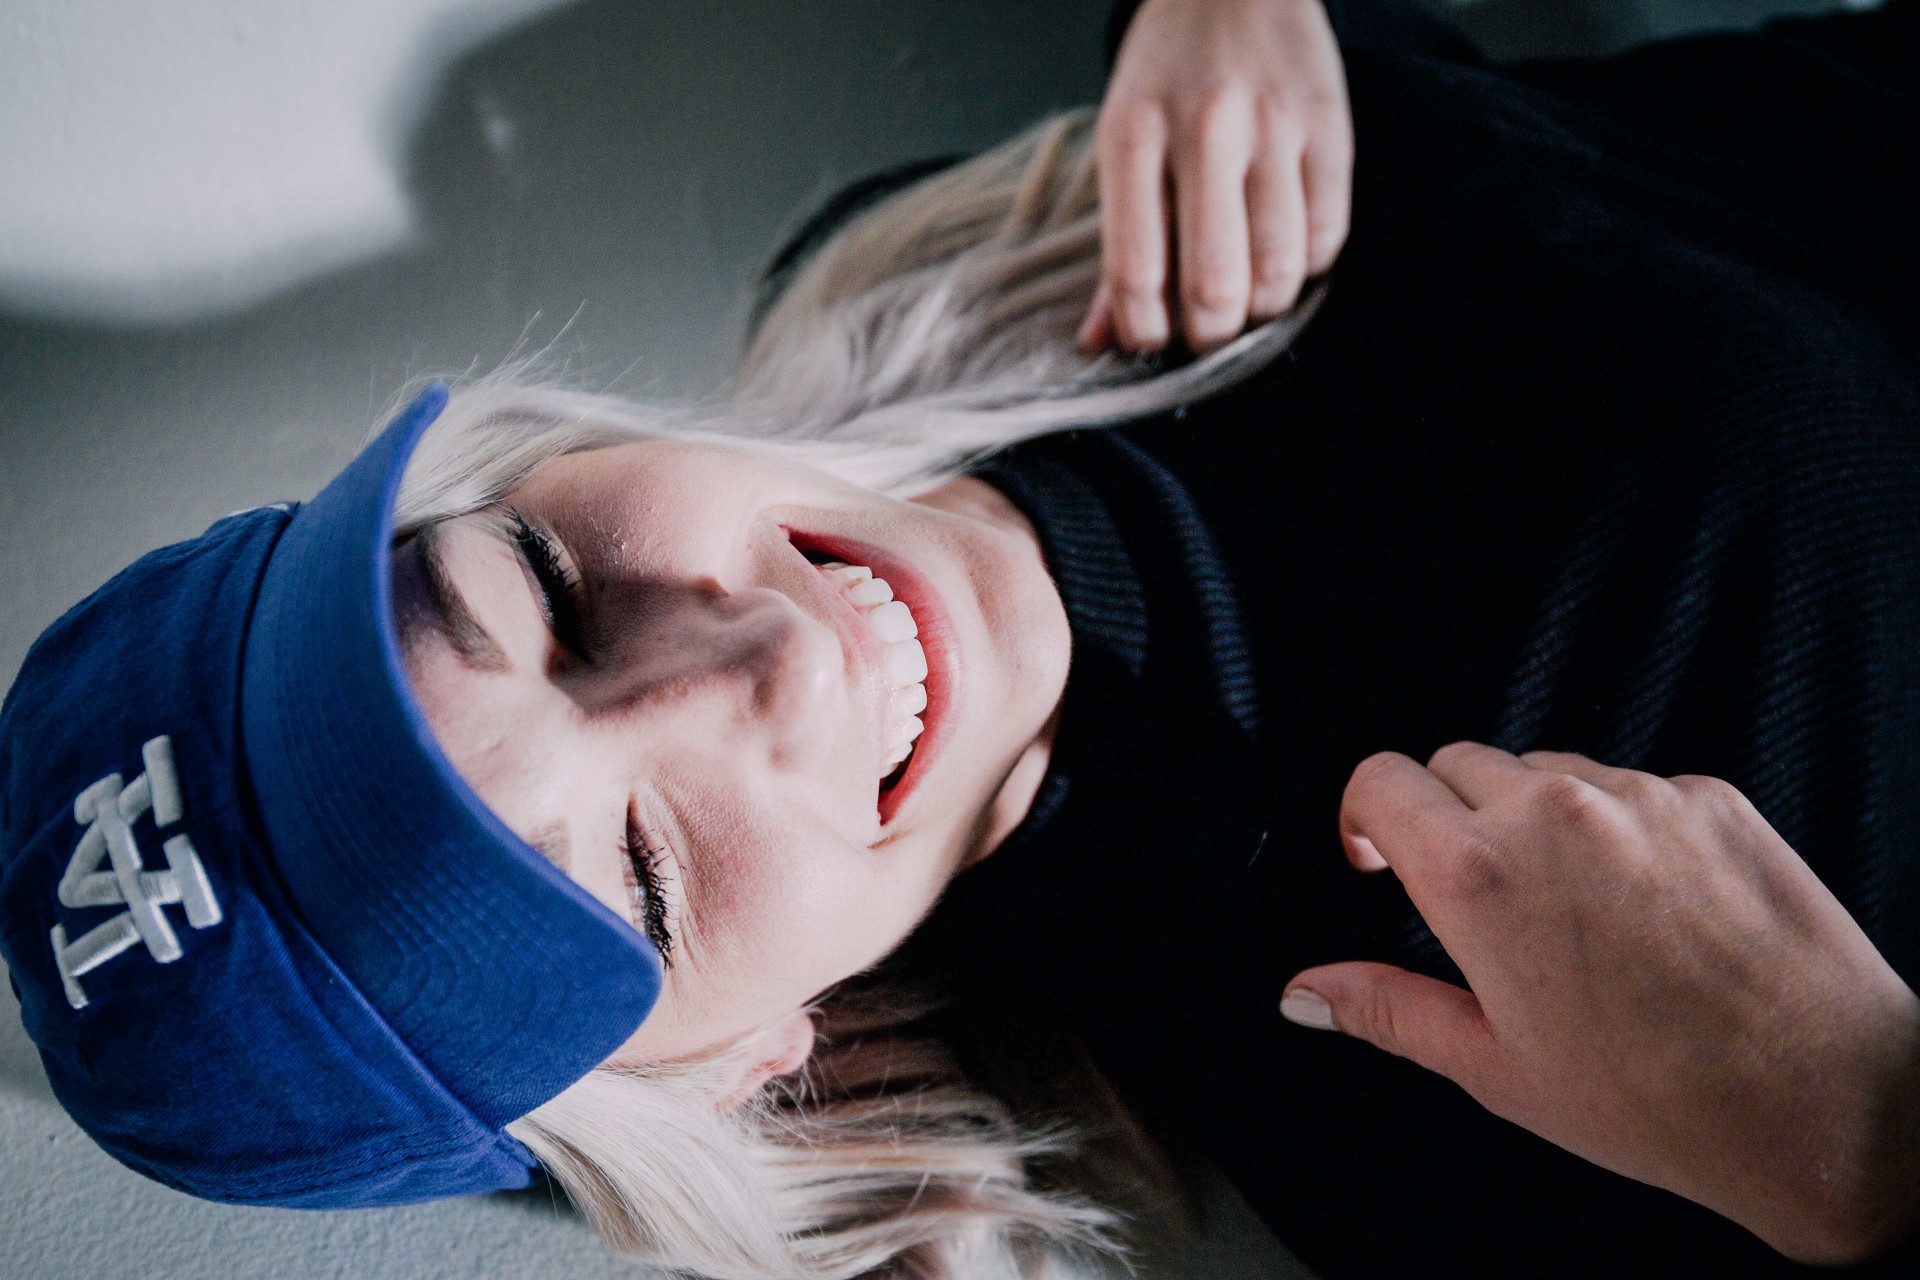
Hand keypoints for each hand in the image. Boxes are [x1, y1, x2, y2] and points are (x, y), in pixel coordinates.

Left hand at [1080, 0, 1351, 354]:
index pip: (1135, 271)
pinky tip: (1283, 257)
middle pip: (1214, 286)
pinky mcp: (1329, 127)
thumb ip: (1116, 249)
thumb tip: (1102, 343)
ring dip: (1261, 310)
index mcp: (1133, 136)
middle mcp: (1204, 130)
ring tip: (1246, 300)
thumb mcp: (1122, 145)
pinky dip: (1305, 270)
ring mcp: (1273, 127)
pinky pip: (1327, 236)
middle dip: (1209, 336)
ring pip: (1278, 271)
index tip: (1151, 342)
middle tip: (1204, 331)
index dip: (1145, 333)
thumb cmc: (1167, 76)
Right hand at [1284, 742, 1919, 1263]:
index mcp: (1478, 877)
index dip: (1366, 815)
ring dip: (1535, 818)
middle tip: (1478, 899)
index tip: (1378, 855)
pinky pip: (1632, 787)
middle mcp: (1550, 815)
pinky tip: (1649, 907)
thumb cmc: (1658, 1102)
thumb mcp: (1496, 1068)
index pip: (1381, 779)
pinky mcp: (1710, 796)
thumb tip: (1303, 994)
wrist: (1824, 1102)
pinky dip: (1618, 828)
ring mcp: (1637, 797)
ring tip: (1574, 912)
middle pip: (1457, 762)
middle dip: (1448, 817)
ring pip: (1545, 771)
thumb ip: (1386, 1010)